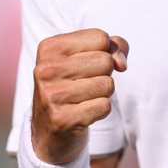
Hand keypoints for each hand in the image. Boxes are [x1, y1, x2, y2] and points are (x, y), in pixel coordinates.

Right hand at [32, 28, 128, 164]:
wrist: (50, 129)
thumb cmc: (74, 84)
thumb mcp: (88, 56)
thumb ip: (114, 47)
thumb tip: (121, 64)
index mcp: (49, 48)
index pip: (100, 38)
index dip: (105, 52)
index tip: (88, 63)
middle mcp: (46, 69)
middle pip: (105, 61)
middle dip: (104, 73)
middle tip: (84, 84)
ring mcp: (52, 95)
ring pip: (107, 84)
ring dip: (103, 93)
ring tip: (83, 98)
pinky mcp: (62, 119)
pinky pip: (105, 106)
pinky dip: (100, 110)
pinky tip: (83, 112)